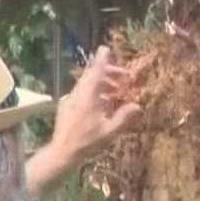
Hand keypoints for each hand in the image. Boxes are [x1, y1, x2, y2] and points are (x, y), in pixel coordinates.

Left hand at [49, 45, 140, 165]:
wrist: (62, 152)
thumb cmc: (87, 143)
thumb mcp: (109, 132)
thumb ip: (124, 117)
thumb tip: (138, 106)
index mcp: (89, 97)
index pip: (96, 71)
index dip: (102, 59)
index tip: (106, 48)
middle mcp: (78, 94)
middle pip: (92, 75)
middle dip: (108, 73)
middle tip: (124, 78)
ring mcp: (70, 99)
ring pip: (87, 84)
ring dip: (102, 83)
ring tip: (116, 93)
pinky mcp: (66, 106)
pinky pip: (81, 93)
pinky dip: (93, 92)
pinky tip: (102, 104)